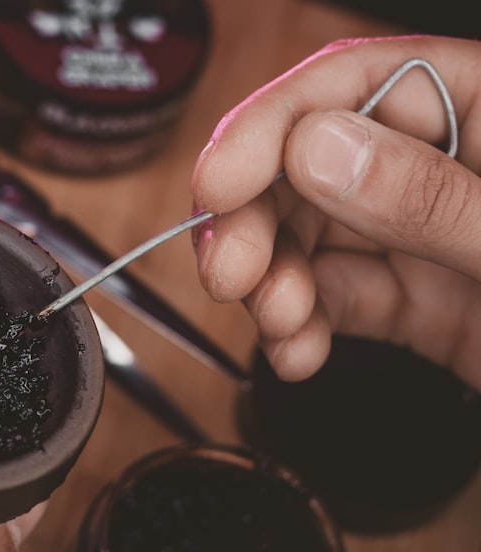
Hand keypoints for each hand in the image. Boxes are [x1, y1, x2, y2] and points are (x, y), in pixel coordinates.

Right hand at [191, 35, 480, 390]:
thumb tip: (317, 149)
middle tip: (231, 274)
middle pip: (310, 162)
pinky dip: (299, 325)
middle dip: (258, 219)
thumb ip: (434, 198)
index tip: (217, 184)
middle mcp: (448, 164)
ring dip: (273, 282)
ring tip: (278, 325)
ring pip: (309, 234)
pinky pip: (333, 296)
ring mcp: (426, 234)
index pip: (357, 84)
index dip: (273, 126)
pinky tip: (297, 352)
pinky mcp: (415, 299)